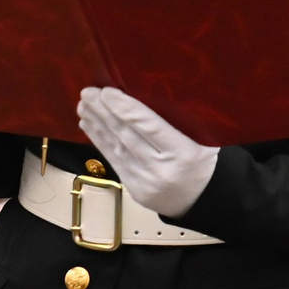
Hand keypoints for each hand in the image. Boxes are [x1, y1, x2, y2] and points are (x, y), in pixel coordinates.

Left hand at [77, 87, 219, 217]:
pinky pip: (113, 160)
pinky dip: (99, 140)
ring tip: (83, 105)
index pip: (150, 127)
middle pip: (127, 136)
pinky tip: (89, 125)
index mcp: (184, 152)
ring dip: (97, 124)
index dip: (126, 109)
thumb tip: (150, 89)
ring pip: (116, 148)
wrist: (200, 200)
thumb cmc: (201, 160)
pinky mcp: (133, 189)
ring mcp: (145, 182)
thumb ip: (181, 119)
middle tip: (88, 92)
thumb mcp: (205, 138)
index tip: (107, 91)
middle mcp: (161, 169)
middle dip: (104, 112)